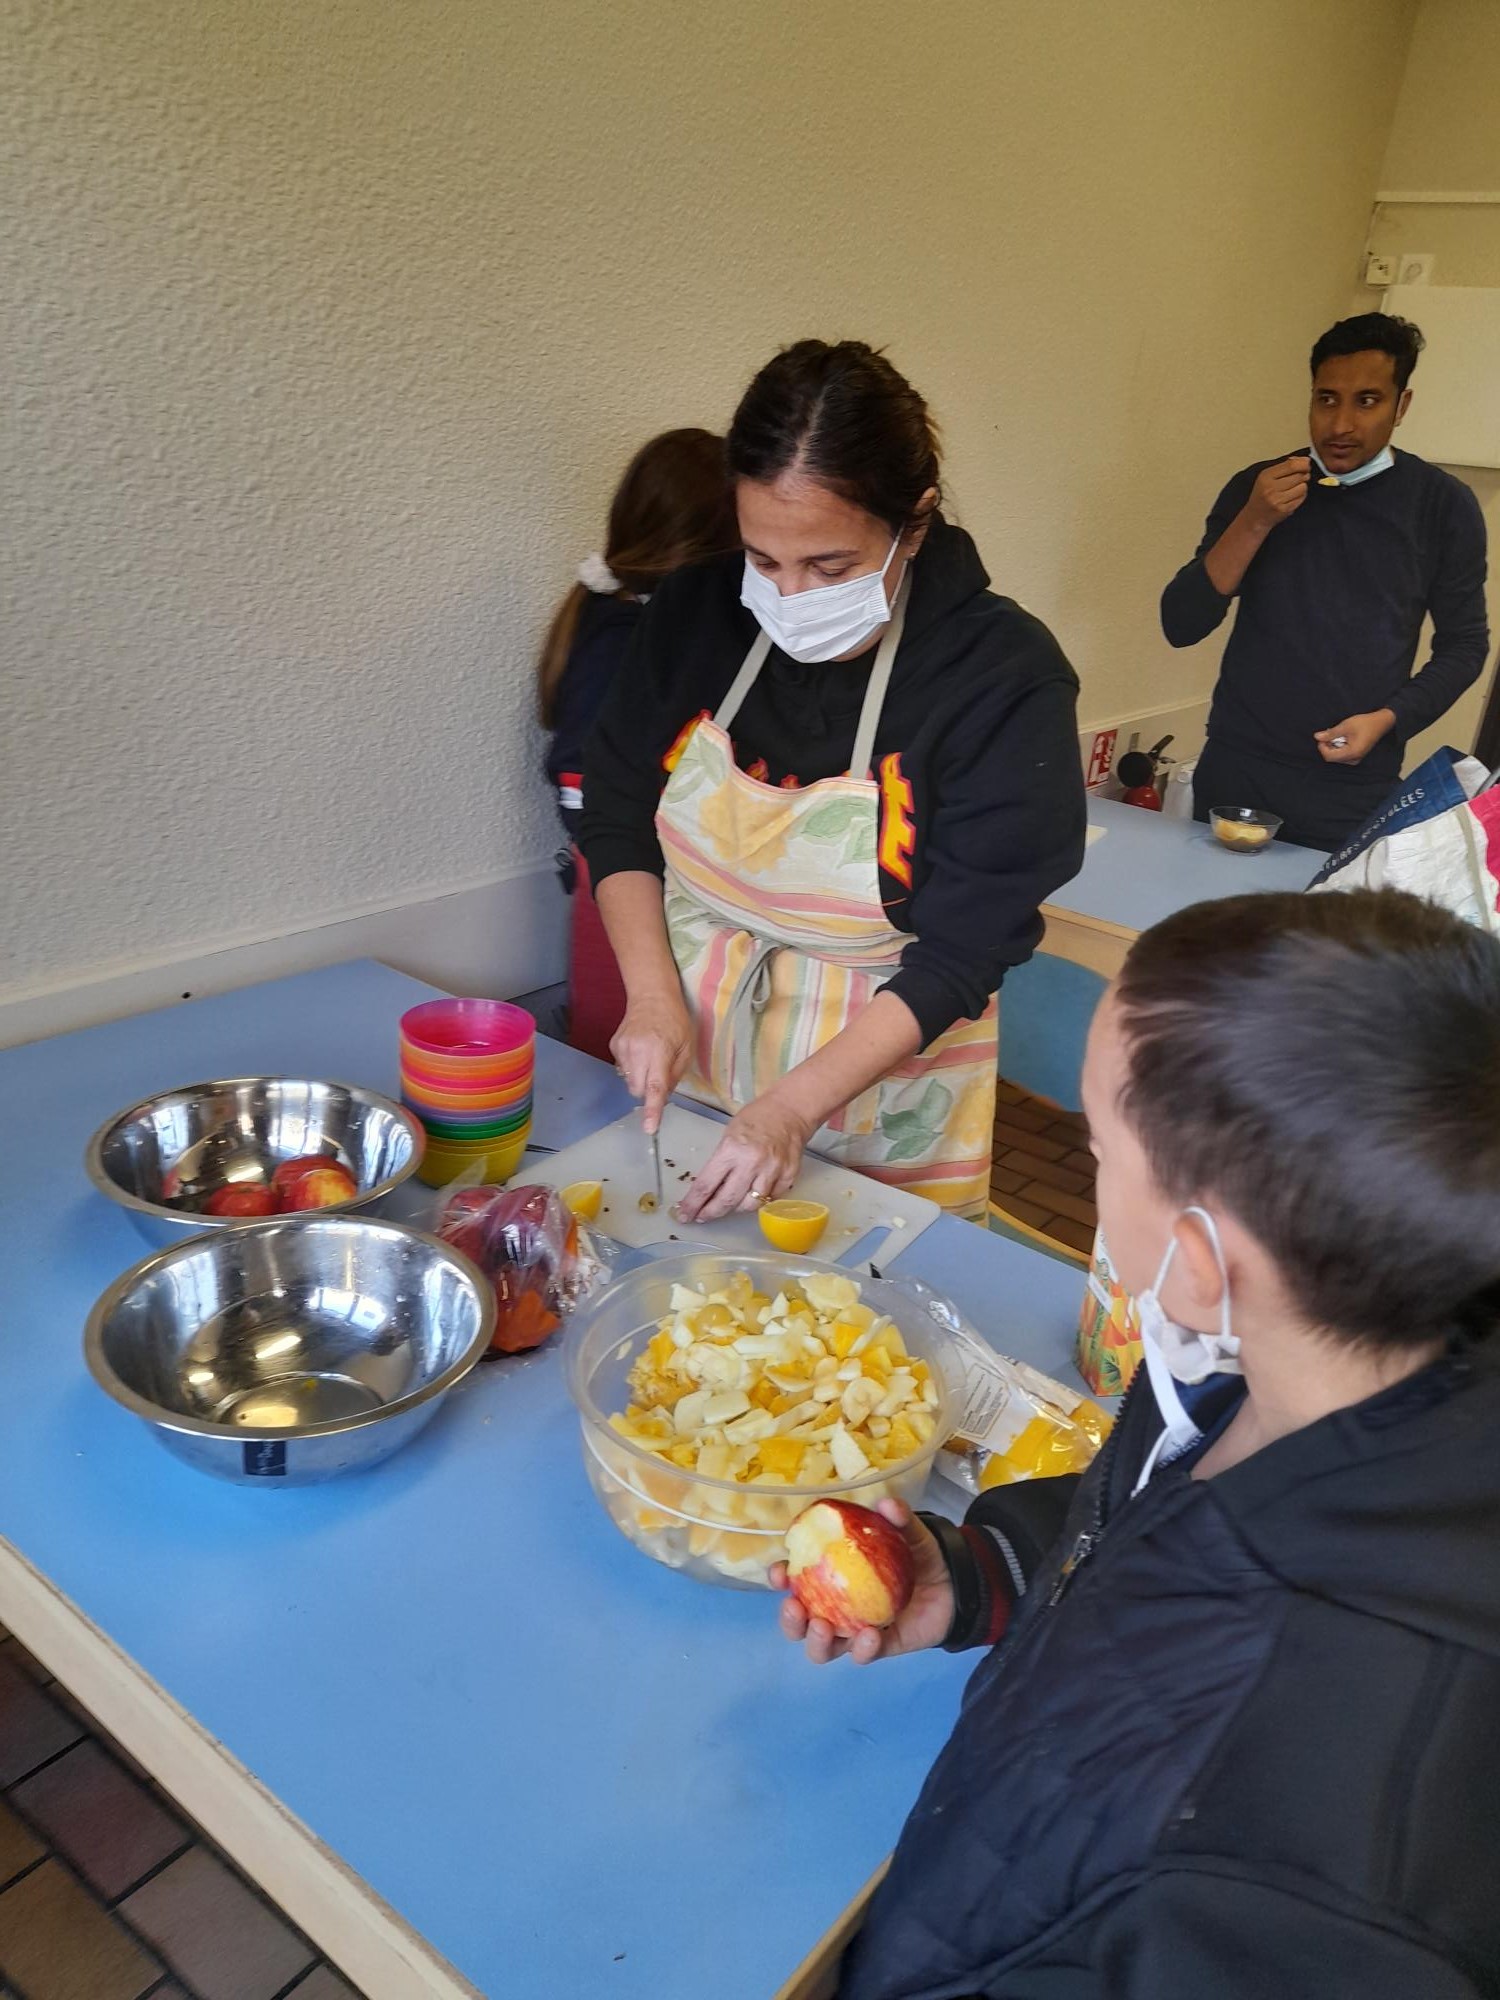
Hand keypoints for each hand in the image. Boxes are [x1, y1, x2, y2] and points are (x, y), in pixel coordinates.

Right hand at [610, 992, 691, 1133]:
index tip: (649, 1128)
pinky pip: (622, 1069)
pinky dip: (633, 1067)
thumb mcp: (687, 1047)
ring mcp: (622, 1048)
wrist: (651, 995)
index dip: (652, 1110)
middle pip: (637, 1090)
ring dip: (640, 1079)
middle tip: (660, 1074)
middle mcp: (637, 1051)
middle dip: (648, 1091)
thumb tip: (664, 1096)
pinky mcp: (613, 1045)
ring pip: (628, 1082)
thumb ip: (676, 1074)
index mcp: (659, 1051)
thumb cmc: (675, 1020)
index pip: (655, 1087)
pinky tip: (641, 1051)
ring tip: (651, 1058)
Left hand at [675, 1089, 811, 1221]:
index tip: (686, 1213)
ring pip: (750, 1205)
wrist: (789, 1110)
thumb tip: (707, 1190)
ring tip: (728, 1204)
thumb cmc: (756, 1118)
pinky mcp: (789, 1177)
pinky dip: (759, 1199)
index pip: (706, 1185)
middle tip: (702, 1216)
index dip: (693, 1204)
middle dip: (711, 1213)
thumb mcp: (728, 1136)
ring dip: (736, 1208)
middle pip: (727, 1201)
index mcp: (732, 1149)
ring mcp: (773, 1171)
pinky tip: (752, 1193)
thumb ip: (720, 1163)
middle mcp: (752, 1163)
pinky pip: (770, 1199)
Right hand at [771, 1502, 954, 1664]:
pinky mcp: (877, 1648)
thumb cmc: (920, 1553)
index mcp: (832, 1575)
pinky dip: (862, 1649)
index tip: (779, 1571)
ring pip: (823, 1648)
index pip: (796, 1578)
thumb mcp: (909, 1531)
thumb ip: (899, 1517)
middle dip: (789, 1620)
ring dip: (815, 1641)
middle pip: (800, 1622)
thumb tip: (885, 1504)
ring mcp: (855, 1631)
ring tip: (822, 1626)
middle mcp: (837, 1607)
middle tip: (795, 1608)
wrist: (955, 1583)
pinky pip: (862, 1655)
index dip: (780, 1577)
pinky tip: (870, 1636)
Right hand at [1242, 453, 1311, 534]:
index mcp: (1266, 476)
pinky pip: (1301, 498)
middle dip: (1304, 475)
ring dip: (1302, 486)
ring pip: (1303, 487)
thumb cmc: (1262, 495)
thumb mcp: (1267, 476)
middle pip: (1299, 476)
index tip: (1306, 464)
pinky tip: (1293, 497)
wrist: (1254, 517)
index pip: (1291, 465)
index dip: (1303, 464)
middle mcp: (1271, 488)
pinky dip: (1301, 496)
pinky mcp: (1284, 510)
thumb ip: (1284, 466)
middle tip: (1302, 477)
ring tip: (1295, 488)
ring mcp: (1277, 500)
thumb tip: (1303, 460)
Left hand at [1315, 708, 1396, 764]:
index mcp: (1352, 753)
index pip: (1329, 756)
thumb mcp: (1346, 726)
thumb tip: (1317, 737)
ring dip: (1333, 747)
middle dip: (1327, 746)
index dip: (1322, 747)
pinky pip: (1343, 755)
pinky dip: (1339, 747)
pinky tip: (1342, 738)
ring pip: (1337, 757)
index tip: (1322, 737)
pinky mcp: (1357, 756)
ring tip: (1337, 735)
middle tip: (1329, 734)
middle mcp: (1354, 759)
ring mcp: (1356, 759)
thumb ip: (1331, 733)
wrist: (1381, 723)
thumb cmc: (1365, 723)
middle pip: (1332, 758)